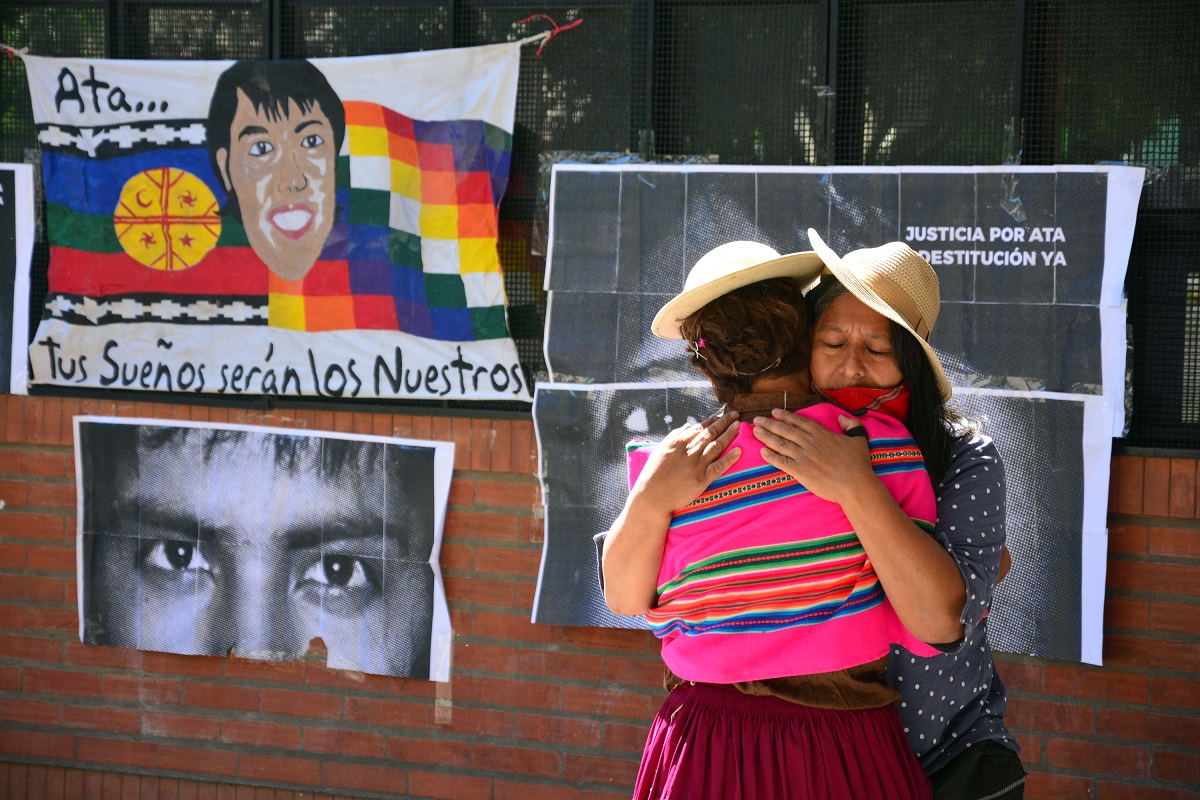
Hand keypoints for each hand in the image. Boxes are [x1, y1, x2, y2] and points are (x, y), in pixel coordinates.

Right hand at [630, 411, 741, 513]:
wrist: (652, 496)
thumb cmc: (654, 472)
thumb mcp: (661, 449)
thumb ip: (675, 436)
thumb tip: (688, 425)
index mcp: (678, 441)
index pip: (700, 427)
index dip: (713, 420)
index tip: (723, 414)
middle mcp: (689, 450)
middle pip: (711, 433)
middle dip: (724, 422)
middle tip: (735, 415)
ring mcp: (696, 465)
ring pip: (717, 446)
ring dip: (729, 435)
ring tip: (739, 426)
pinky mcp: (701, 479)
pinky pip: (719, 467)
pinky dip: (730, 458)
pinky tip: (739, 450)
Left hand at [751, 409, 873, 503]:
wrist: (855, 485)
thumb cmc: (859, 464)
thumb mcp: (859, 439)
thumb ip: (851, 425)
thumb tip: (841, 418)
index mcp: (822, 434)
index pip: (799, 422)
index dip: (785, 416)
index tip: (773, 412)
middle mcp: (810, 443)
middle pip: (785, 430)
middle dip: (769, 423)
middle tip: (756, 419)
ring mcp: (804, 456)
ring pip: (781, 443)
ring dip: (766, 436)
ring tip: (755, 431)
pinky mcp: (800, 471)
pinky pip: (781, 461)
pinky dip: (771, 456)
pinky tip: (761, 451)